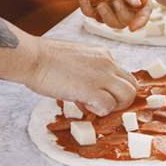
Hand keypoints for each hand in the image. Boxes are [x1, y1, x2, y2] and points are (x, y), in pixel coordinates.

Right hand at [18, 37, 137, 115]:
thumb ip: (86, 77)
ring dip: (114, 106)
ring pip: (128, 95)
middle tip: (102, 105)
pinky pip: (109, 106)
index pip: (121, 75)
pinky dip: (100, 111)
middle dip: (120, 99)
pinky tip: (84, 106)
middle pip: (132, 85)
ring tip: (94, 106)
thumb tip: (87, 99)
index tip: (98, 95)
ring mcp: (102, 75)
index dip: (113, 89)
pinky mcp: (93, 89)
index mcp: (102, 54)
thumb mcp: (73, 64)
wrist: (33, 58)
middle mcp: (107, 62)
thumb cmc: (45, 60)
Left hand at [58, 0, 151, 30]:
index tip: (133, 28)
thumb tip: (137, 3)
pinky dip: (87, 9)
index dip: (142, 19)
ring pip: (112, 21)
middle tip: (114, 3)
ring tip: (98, 3)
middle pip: (129, 17)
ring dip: (106, 16)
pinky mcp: (94, 2)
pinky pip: (93, 14)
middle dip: (122, 15)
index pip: (144, 6)